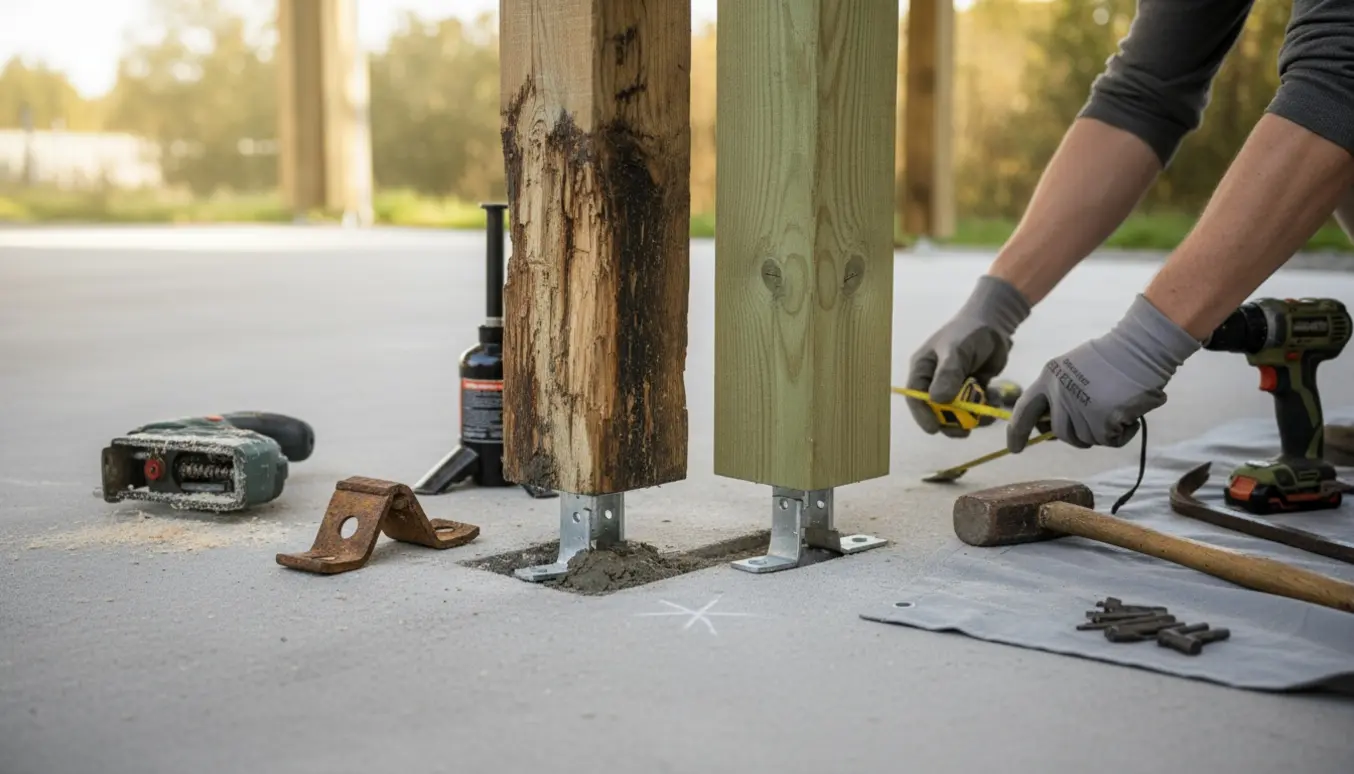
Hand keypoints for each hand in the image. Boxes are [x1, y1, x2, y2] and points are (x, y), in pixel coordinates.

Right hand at [906, 275, 1030, 436]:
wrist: (995, 322)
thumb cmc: (969, 332)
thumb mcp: (956, 351)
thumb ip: (948, 375)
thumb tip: (937, 401)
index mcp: (923, 369)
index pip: (915, 397)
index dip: (922, 416)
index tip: (934, 430)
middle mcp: (936, 380)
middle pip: (937, 410)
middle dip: (951, 421)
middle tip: (965, 430)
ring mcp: (955, 385)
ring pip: (958, 411)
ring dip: (972, 417)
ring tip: (986, 415)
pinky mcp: (973, 388)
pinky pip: (976, 406)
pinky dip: (985, 407)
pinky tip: (995, 398)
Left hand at [1007, 295, 1200, 451]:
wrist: (1140, 347)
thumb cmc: (1112, 356)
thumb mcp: (1074, 369)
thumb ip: (1061, 394)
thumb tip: (1057, 428)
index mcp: (1049, 378)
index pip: (1024, 410)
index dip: (1017, 432)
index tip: (1014, 448)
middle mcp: (1059, 395)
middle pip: (1061, 433)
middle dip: (1078, 433)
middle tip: (1098, 418)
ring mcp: (1080, 409)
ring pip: (1087, 439)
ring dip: (1104, 430)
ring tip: (1117, 405)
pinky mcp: (1102, 421)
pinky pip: (1110, 441)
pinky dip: (1123, 433)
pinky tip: (1130, 413)